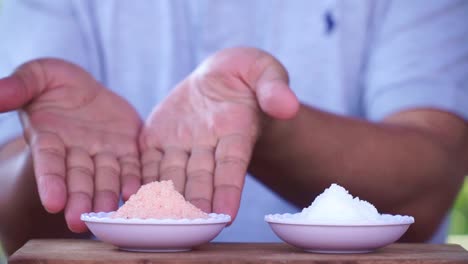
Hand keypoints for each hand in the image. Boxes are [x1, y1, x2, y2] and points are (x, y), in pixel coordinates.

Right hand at [0, 59, 141, 231]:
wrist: (87, 88)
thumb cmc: (56, 82)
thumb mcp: (38, 75)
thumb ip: (19, 86)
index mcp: (50, 138)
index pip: (48, 162)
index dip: (50, 182)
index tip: (52, 203)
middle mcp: (76, 151)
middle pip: (78, 178)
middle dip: (79, 199)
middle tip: (79, 222)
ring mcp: (103, 152)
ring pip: (105, 178)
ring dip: (106, 196)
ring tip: (108, 213)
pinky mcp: (126, 149)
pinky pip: (131, 166)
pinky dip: (133, 180)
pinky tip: (136, 192)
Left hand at [140, 47, 298, 219]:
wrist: (219, 76)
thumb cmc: (248, 74)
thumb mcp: (264, 70)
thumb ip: (273, 88)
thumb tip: (287, 106)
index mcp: (236, 132)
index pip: (233, 165)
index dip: (229, 189)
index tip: (226, 215)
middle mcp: (208, 146)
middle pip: (201, 179)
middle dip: (195, 203)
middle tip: (188, 228)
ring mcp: (181, 144)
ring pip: (172, 175)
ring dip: (166, 200)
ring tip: (157, 222)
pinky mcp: (158, 139)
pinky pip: (148, 161)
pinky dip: (141, 180)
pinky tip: (131, 198)